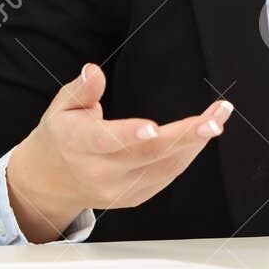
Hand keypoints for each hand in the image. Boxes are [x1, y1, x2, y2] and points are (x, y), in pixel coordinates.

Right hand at [5, 62, 232, 242]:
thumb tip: (93, 71)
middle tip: (215, 119)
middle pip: (147, 155)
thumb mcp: (62, 107)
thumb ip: (81, 90)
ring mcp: (118, 189)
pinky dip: (187, 155)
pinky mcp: (133, 198)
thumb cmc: (61, 136)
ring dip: (195, 143)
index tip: (154, 128)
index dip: (129, 135)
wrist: (51, 181)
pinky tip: (201, 136)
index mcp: (77, 144)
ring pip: (164, 167)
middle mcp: (99, 171)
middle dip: (185, 136)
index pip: (104, 141)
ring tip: (218, 118)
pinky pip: (167, 176)